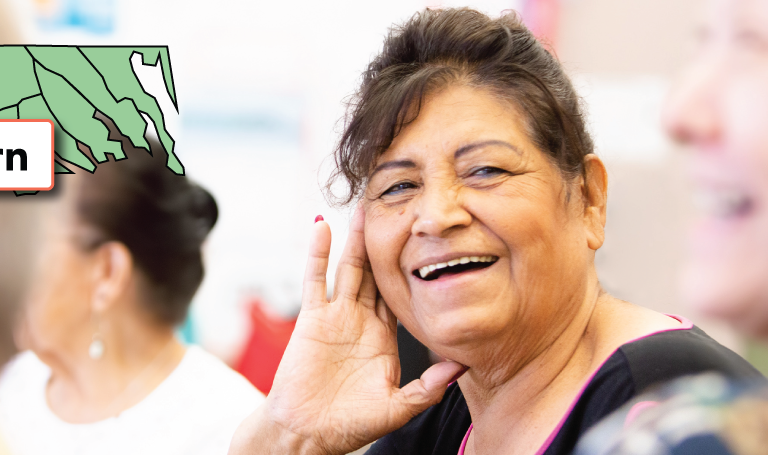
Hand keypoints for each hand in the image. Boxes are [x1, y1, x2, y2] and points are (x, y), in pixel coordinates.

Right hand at [230, 208, 466, 454]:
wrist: (306, 434)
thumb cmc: (348, 426)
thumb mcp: (397, 407)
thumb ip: (427, 388)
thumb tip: (461, 366)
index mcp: (386, 339)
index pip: (404, 296)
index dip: (415, 270)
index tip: (430, 242)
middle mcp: (362, 322)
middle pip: (377, 273)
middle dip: (386, 243)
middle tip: (397, 209)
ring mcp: (336, 317)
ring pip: (349, 269)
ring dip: (355, 239)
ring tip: (363, 207)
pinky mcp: (312, 318)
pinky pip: (315, 279)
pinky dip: (318, 253)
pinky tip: (322, 227)